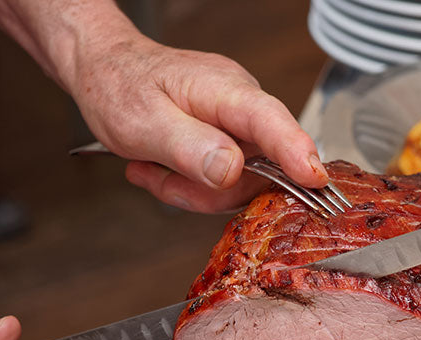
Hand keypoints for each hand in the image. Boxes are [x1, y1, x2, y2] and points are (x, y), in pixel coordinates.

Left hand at [71, 35, 327, 212]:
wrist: (105, 67)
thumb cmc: (119, 85)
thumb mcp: (142, 123)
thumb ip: (190, 147)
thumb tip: (233, 170)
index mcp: (225, 90)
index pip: (271, 121)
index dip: (296, 152)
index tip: (315, 179)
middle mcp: (242, 104)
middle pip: (258, 168)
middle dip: (210, 190)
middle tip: (162, 181)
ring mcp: (238, 123)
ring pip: (240, 180)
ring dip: (195, 189)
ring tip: (152, 169)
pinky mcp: (231, 138)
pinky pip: (227, 178)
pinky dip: (193, 183)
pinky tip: (163, 168)